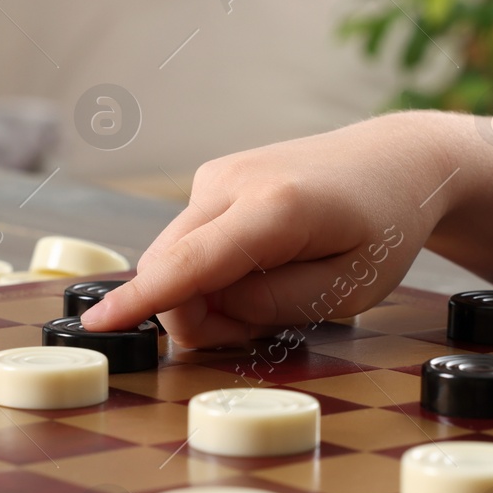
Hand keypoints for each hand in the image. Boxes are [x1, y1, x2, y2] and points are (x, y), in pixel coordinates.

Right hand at [82, 114, 452, 345]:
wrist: (397, 162)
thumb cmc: (385, 229)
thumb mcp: (347, 291)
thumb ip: (271, 306)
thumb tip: (204, 310)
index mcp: (276, 208)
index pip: (190, 265)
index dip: (141, 302)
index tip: (96, 325)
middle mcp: (235, 181)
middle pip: (170, 267)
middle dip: (195, 316)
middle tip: (258, 330)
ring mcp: (218, 175)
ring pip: (175, 257)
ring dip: (206, 295)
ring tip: (274, 291)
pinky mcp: (214, 179)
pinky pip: (190, 243)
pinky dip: (212, 271)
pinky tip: (261, 266)